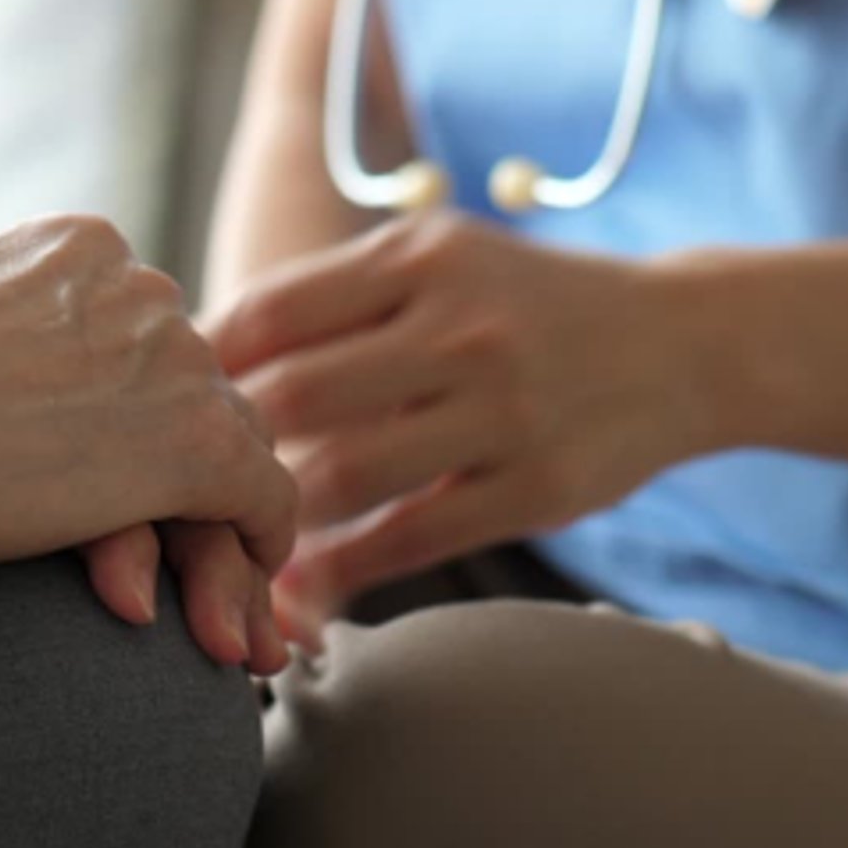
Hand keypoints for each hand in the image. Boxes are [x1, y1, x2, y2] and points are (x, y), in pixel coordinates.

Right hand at [0, 216, 296, 671]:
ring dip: (217, 524)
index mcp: (78, 254)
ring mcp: (176, 363)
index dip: (129, 406)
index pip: (136, 335)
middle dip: (178, 467)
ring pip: (235, 446)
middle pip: (192, 388)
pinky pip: (265, 498)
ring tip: (206, 602)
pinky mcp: (196, 444)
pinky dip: (261, 545)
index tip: (108, 464)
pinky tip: (240, 606)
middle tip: (169, 546)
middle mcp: (142, 292)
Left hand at [209, 212, 716, 638]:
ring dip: (271, 518)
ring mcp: (503, 411)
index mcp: (421, 258)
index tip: (161, 402)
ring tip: (230, 537)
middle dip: (223, 450)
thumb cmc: (527, 304)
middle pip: (293, 398)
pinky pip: (408, 541)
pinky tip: (298, 589)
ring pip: (342, 477)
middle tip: (180, 484)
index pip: (270, 310)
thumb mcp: (441, 259)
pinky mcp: (536, 489)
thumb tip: (205, 350)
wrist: (685, 342)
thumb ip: (338, 293)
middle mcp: (460, 327)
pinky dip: (340, 572)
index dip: (200, 365)